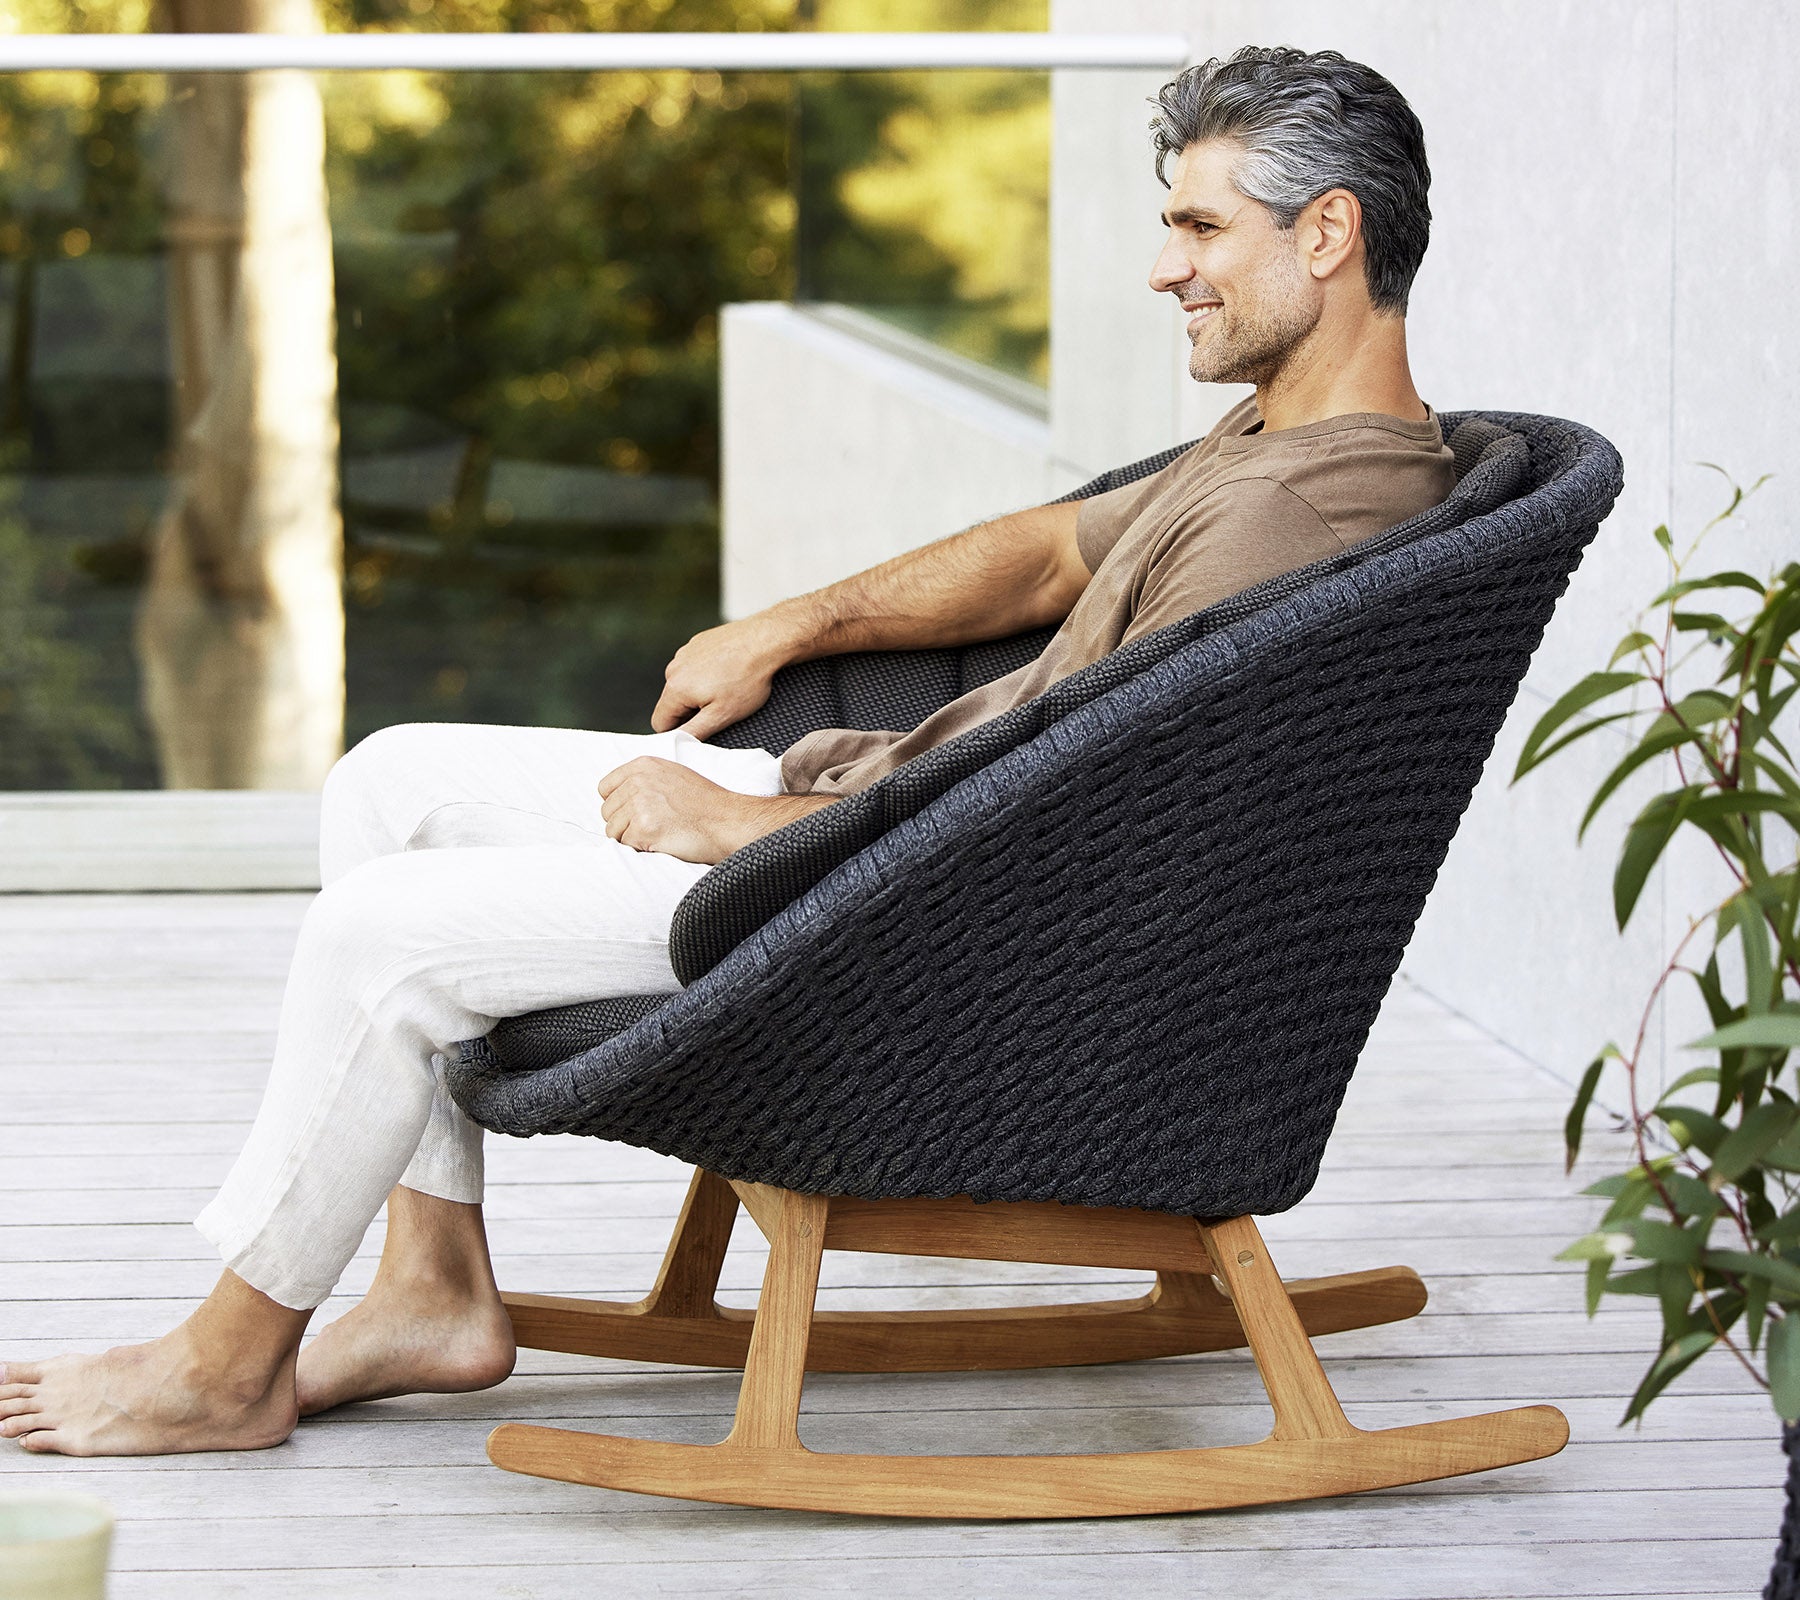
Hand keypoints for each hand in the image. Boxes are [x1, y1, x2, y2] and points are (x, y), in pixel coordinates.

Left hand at [597, 757, 833, 864]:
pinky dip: (642, 848)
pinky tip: (663, 841)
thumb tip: (620, 795)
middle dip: (625, 824)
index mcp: (643, 766)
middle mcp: (638, 781)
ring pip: (613, 831)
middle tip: (654, 825)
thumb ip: (644, 779)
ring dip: (632, 838)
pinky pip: (626, 845)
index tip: (635, 812)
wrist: (727, 821)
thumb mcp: (674, 775)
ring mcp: (639, 805)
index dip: (619, 804)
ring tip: (659, 833)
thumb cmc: (707, 803)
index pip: (605, 788)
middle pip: (607, 812)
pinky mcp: (643, 828)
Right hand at [651, 618, 792, 739]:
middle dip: (692, 711)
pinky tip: (728, 672)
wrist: (766, 640)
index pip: (660, 723)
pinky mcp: (698, 643)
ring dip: (699, 692)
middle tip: (721, 708)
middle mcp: (674, 668)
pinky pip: (694, 667)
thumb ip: (695, 732)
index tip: (701, 730)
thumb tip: (677, 743)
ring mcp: (685, 653)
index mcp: (675, 688)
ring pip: (684, 684)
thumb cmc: (748, 678)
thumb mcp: (722, 715)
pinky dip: (707, 674)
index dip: (679, 732)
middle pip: (672, 703)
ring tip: (727, 688)